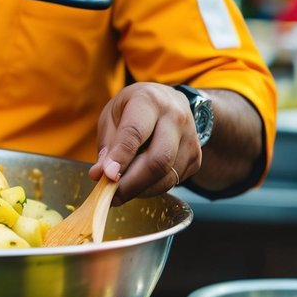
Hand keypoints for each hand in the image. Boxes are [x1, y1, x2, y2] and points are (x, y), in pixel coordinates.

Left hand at [88, 82, 201, 200]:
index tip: (107, 176)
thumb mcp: (112, 116)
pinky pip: (174, 181)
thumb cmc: (134, 109)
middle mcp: (175, 117)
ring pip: (167, 175)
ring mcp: (190, 138)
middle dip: (132, 183)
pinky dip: (152, 189)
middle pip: (158, 159)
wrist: (169, 102)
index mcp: (149, 101)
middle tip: (111, 195)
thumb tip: (100, 174)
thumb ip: (107, 145)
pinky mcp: (196, 157)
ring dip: (140, 190)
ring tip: (120, 192)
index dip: (121, 158)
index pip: (135, 133)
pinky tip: (139, 183)